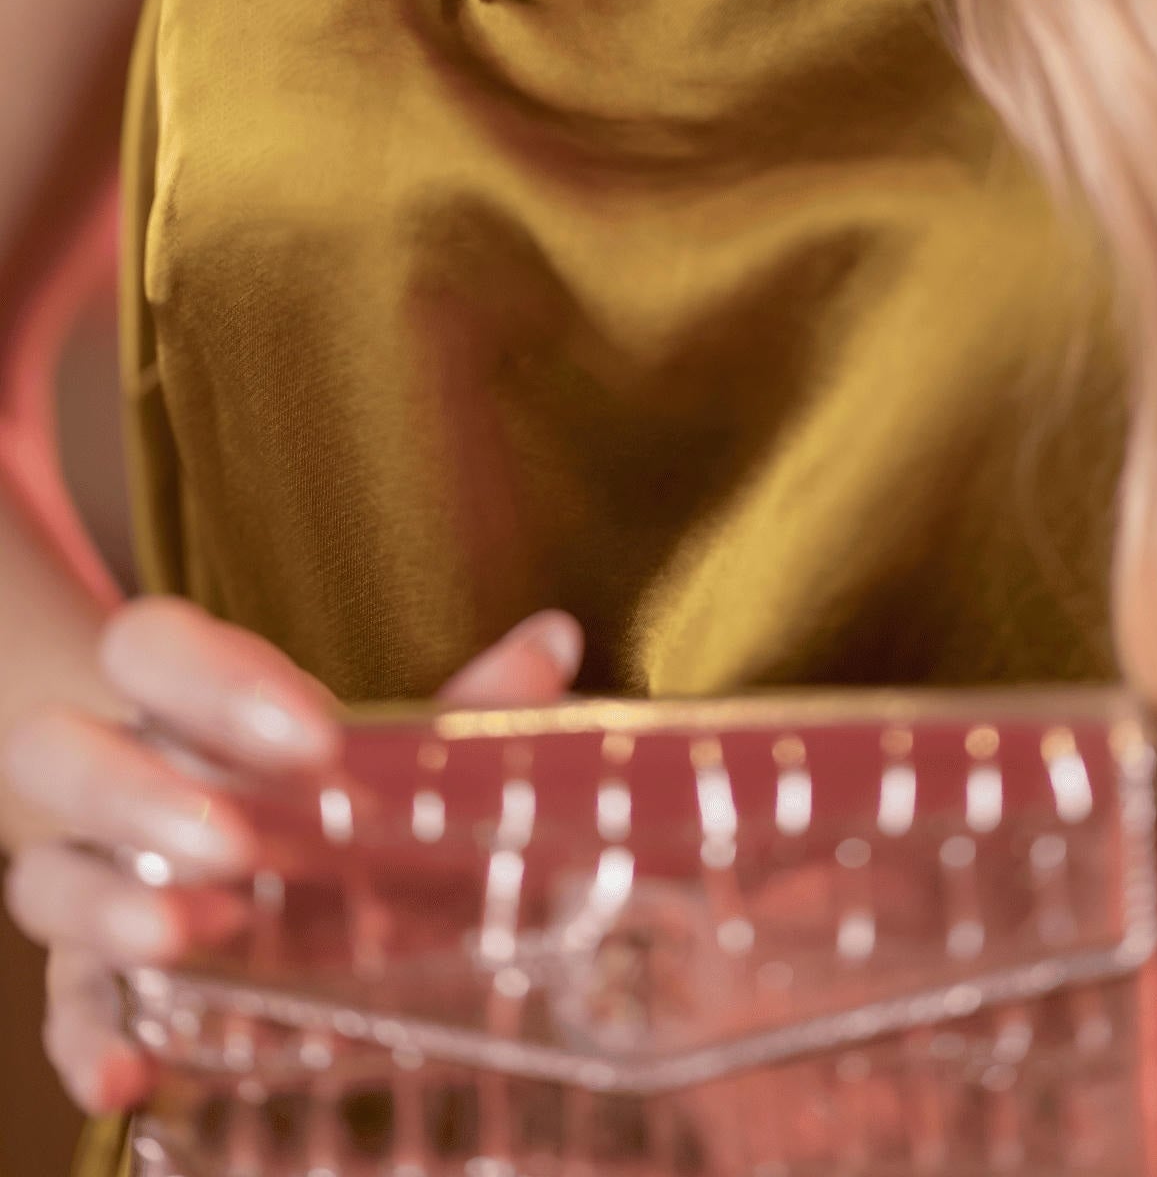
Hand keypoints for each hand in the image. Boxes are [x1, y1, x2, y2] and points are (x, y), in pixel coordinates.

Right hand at [1, 597, 583, 1115]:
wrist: (271, 888)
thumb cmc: (333, 801)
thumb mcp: (398, 758)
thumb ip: (466, 703)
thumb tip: (554, 640)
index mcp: (185, 701)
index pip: (154, 647)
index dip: (212, 678)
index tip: (313, 736)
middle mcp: (121, 780)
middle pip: (59, 751)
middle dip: (135, 790)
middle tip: (232, 842)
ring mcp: (96, 886)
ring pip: (43, 880)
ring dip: (107, 908)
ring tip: (197, 934)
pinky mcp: (92, 988)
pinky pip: (62, 1012)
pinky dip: (87, 1041)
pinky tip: (133, 1068)